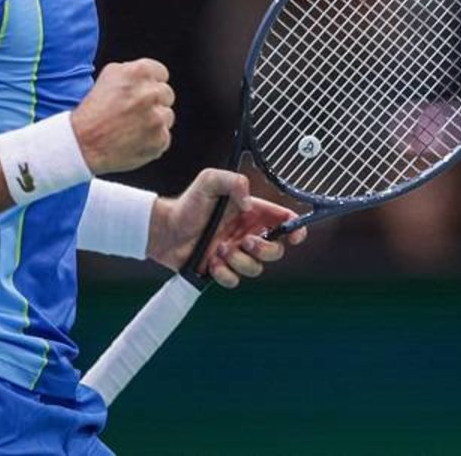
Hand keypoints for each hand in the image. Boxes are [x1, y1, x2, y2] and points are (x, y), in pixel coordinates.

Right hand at [72, 59, 174, 173]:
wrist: (82, 144)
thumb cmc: (93, 110)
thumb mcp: (109, 75)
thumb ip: (133, 71)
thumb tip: (151, 76)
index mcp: (139, 73)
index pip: (161, 73)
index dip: (151, 83)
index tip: (142, 92)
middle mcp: (151, 93)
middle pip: (167, 94)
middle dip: (154, 102)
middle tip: (134, 111)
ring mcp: (157, 118)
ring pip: (167, 116)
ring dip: (154, 121)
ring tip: (132, 127)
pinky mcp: (160, 140)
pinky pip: (164, 137)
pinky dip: (152, 140)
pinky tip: (134, 140)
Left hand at [147, 168, 307, 287]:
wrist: (164, 230)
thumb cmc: (187, 203)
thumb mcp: (209, 181)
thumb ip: (233, 181)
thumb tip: (250, 204)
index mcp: (252, 213)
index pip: (283, 221)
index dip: (296, 229)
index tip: (295, 236)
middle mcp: (247, 234)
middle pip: (276, 251)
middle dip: (265, 250)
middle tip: (245, 242)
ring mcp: (236, 254)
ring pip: (256, 269)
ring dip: (239, 262)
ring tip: (219, 249)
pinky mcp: (222, 270)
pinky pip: (235, 281)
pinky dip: (224, 274)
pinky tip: (210, 262)